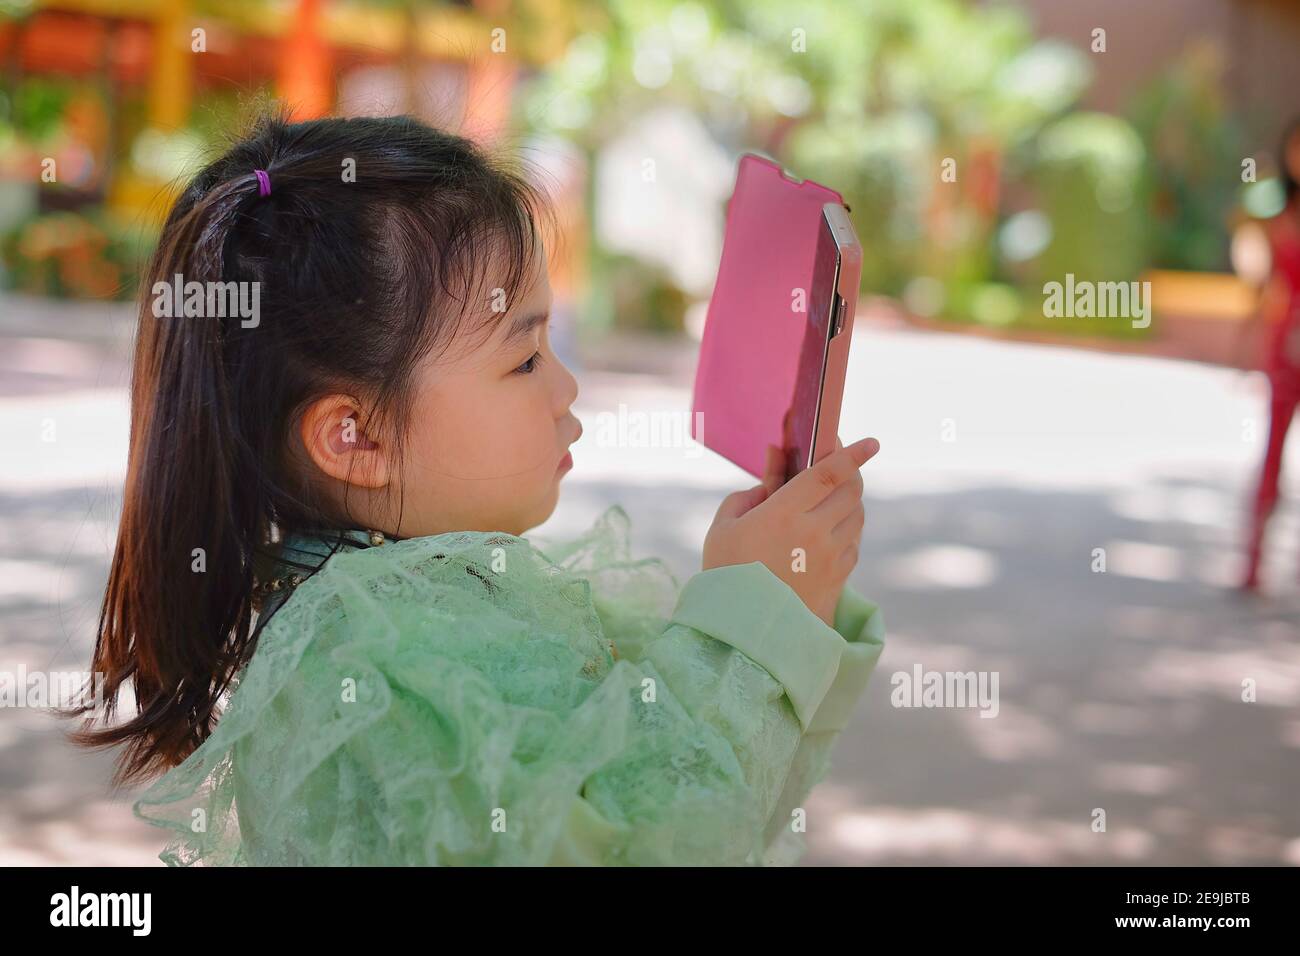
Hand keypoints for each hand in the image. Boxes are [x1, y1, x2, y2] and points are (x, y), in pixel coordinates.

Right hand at [702, 435, 879, 626]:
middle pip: (851, 491)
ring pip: (856, 516)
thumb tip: (774, 464)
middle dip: (849, 473)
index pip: (830, 473)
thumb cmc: (726, 574)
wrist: (742, 632)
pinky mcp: (838, 579)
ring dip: (848, 502)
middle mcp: (815, 532)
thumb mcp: (724, 528)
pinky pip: (852, 544)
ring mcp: (830, 557)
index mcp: (784, 513)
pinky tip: (828, 532)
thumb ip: (750, 492)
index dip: (853, 453)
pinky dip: (846, 530)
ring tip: (829, 500)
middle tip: (838, 467)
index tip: (871, 442)